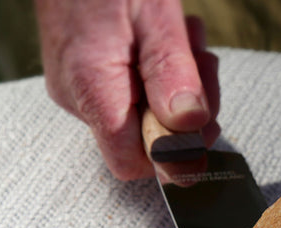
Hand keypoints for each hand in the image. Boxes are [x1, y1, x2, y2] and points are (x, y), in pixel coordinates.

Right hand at [36, 0, 219, 179]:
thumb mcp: (155, 14)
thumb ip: (172, 72)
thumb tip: (189, 128)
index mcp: (90, 85)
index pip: (131, 160)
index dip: (173, 152)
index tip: (202, 124)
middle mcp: (78, 95)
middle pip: (145, 138)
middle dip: (187, 109)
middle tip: (202, 64)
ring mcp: (79, 87)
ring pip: (145, 114)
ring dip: (181, 84)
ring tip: (186, 39)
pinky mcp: (87, 75)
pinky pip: (135, 92)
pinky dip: (162, 72)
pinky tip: (169, 38)